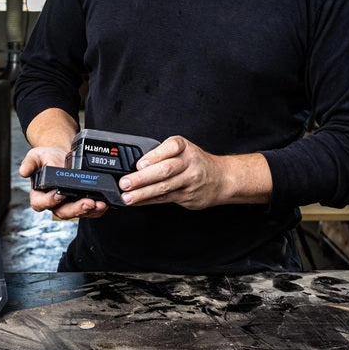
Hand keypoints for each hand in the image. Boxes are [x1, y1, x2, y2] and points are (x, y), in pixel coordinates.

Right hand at [18, 146, 108, 219]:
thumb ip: (29, 163)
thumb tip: (23, 171)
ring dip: (89, 211)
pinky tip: (103, 204)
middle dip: (76, 209)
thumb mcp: (36, 156)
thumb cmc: (47, 158)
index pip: (41, 203)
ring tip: (99, 204)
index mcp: (39, 195)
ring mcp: (68, 204)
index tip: (60, 194)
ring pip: (77, 213)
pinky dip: (97, 210)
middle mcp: (53, 203)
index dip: (50, 201)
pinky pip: (88, 211)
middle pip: (62, 212)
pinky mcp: (80, 203)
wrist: (62, 155)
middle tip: (87, 202)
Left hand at [117, 136, 271, 208]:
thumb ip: (162, 153)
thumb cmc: (196, 162)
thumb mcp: (183, 149)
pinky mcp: (187, 196)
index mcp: (185, 147)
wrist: (222, 178)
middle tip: (125, 183)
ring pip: (164, 187)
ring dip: (143, 193)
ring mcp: (189, 181)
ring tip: (127, 197)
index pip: (171, 147)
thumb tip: (135, 165)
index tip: (140, 164)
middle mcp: (188, 163)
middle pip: (165, 170)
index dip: (155, 156)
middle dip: (142, 178)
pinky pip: (165, 199)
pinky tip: (137, 202)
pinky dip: (148, 201)